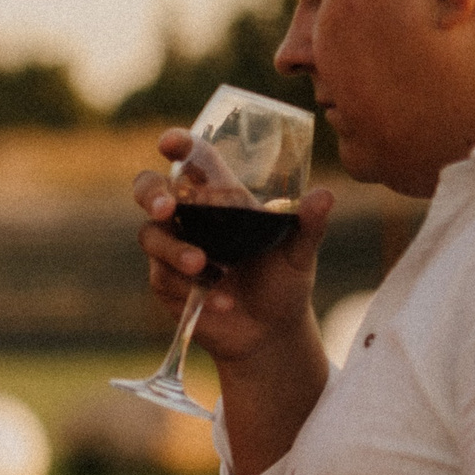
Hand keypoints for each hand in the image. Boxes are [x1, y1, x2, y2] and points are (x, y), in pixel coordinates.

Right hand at [133, 128, 335, 367]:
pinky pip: (165, 278)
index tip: (170, 142)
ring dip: (174, 250)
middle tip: (166, 208)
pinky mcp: (166, 283)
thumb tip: (324, 195)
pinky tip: (222, 302)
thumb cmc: (284, 281)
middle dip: (151, 194)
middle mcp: (190, 218)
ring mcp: (172, 249)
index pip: (194, 161)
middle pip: (150, 189)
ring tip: (203, 266)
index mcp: (220, 198)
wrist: (271, 332)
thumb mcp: (300, 252)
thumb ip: (308, 225)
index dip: (179, 146)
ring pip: (152, 237)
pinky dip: (194, 289)